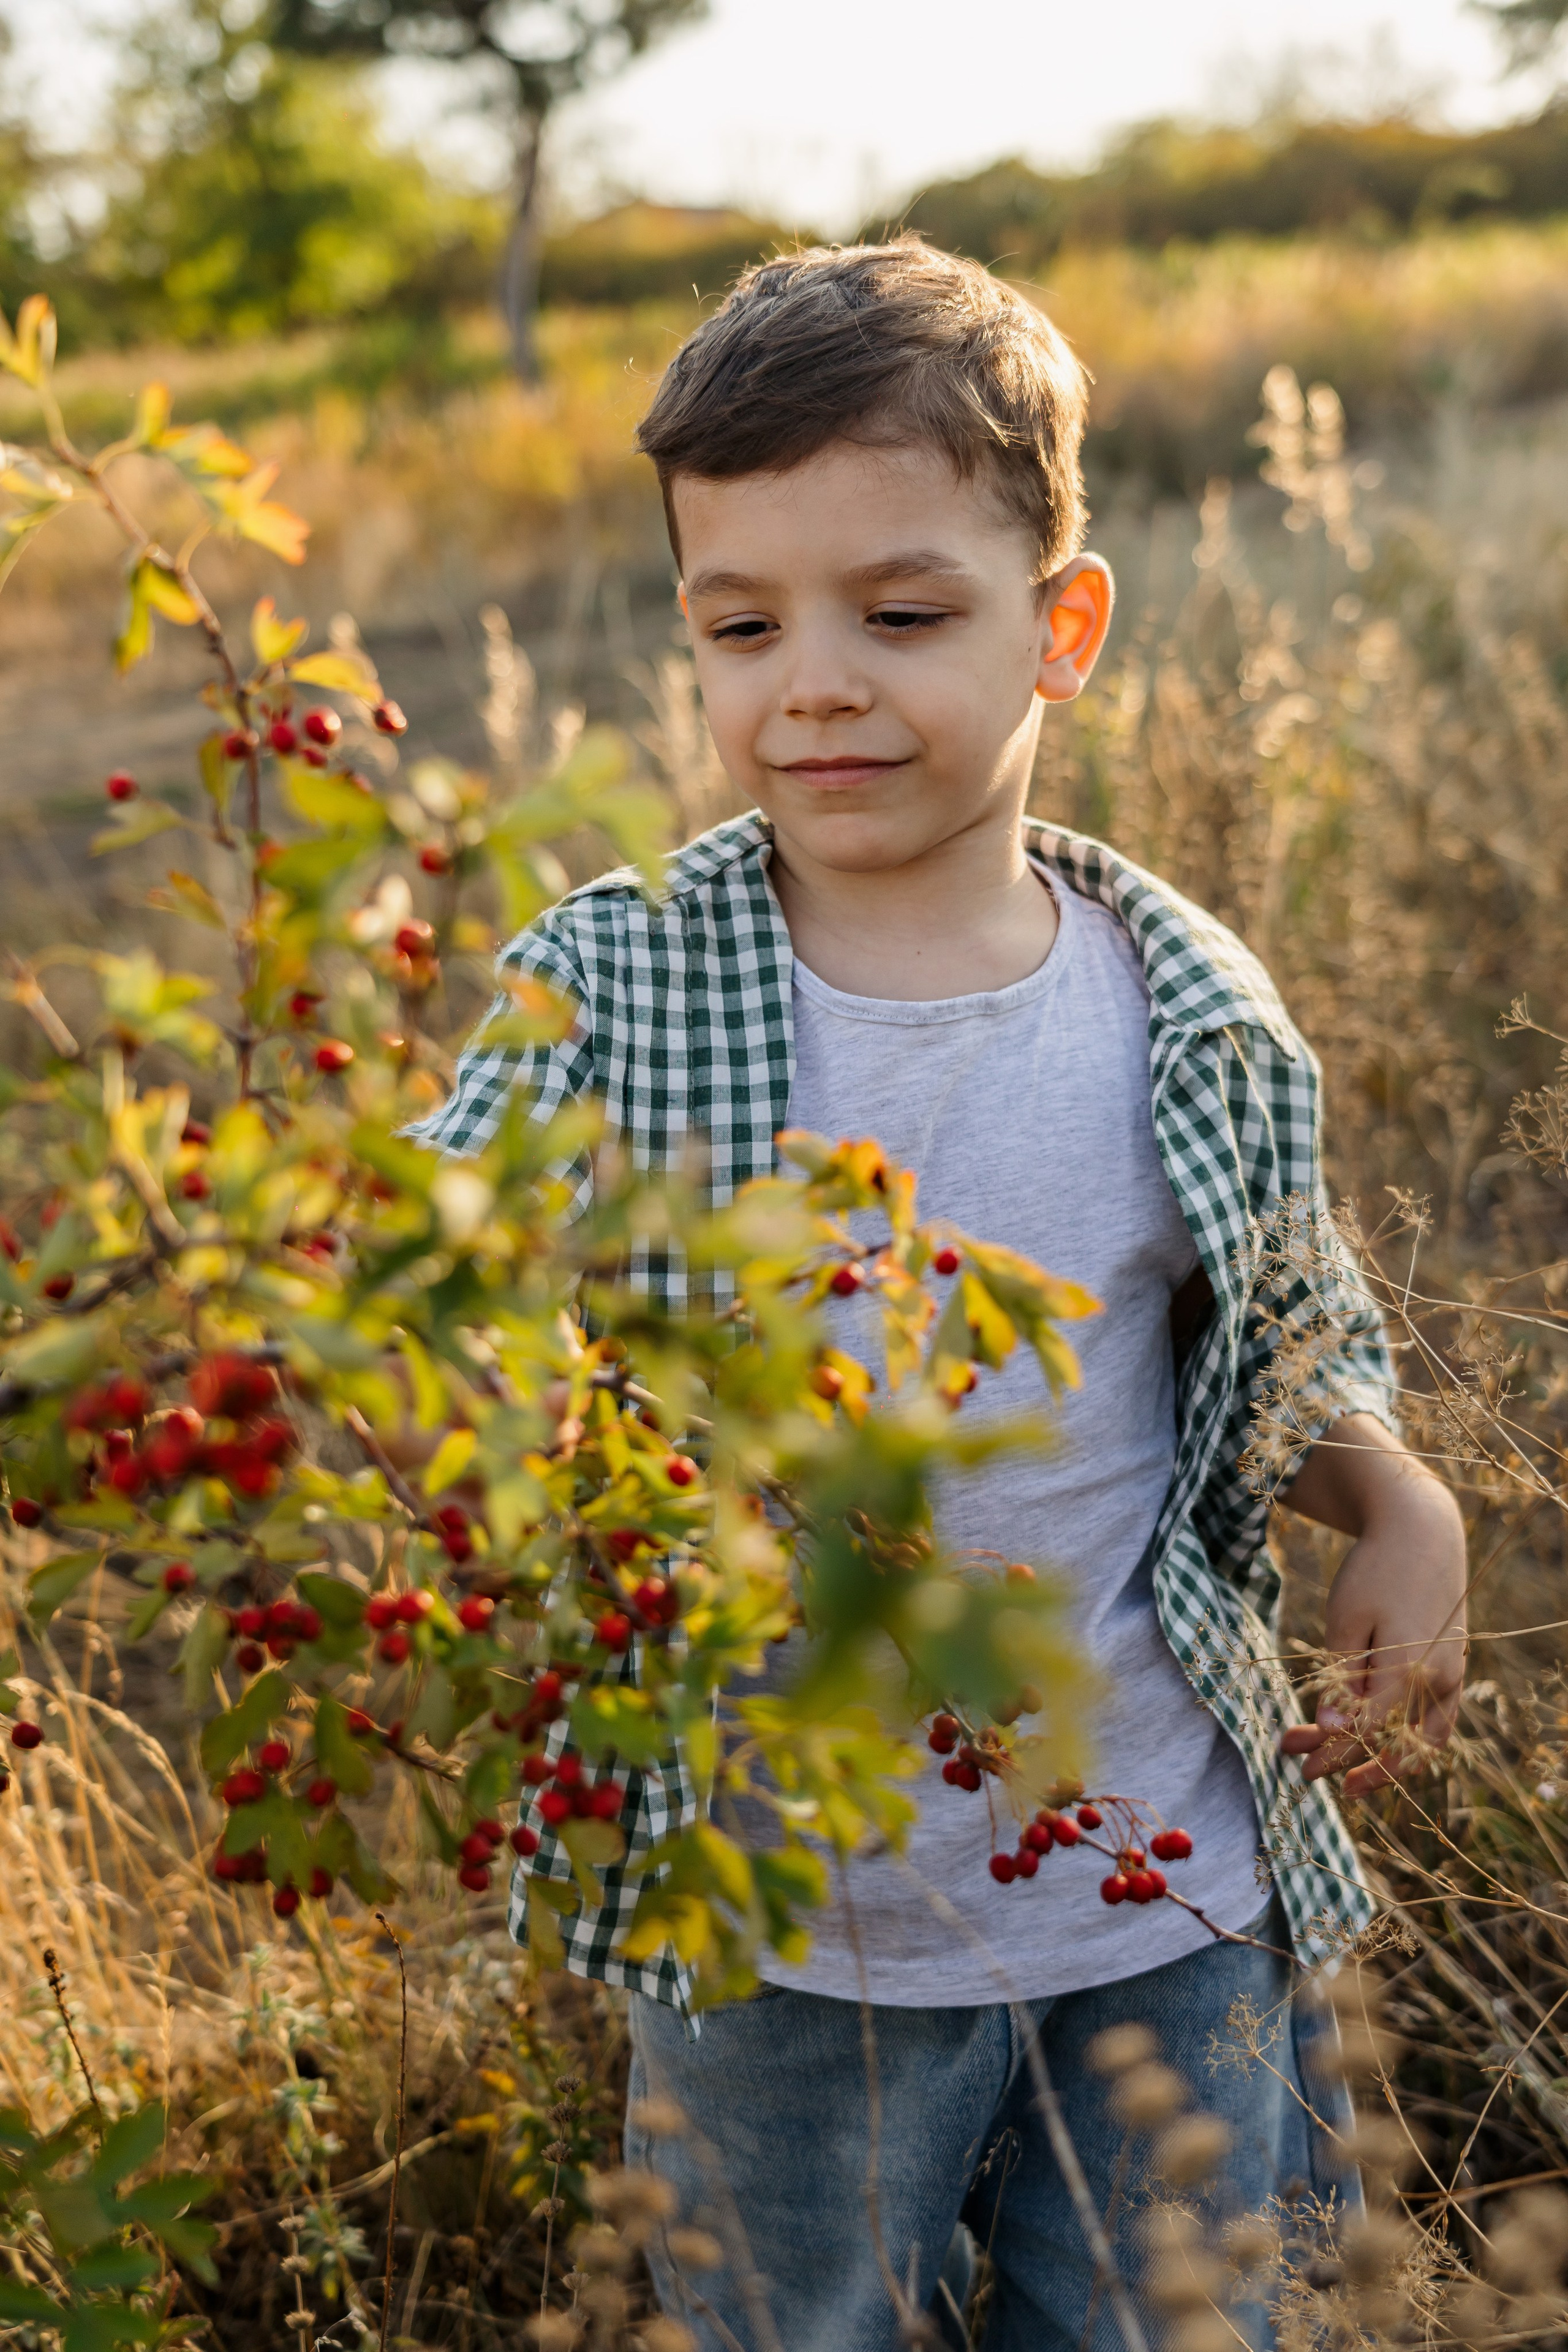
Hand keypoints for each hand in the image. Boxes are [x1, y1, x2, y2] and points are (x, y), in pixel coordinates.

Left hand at [1277, 1417, 1467, 1796]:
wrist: (1421, 1532)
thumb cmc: (1376, 1571)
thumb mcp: (1347, 1621)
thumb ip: (1343, 1680)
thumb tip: (1335, 1732)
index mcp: (1410, 1669)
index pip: (1368, 1729)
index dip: (1333, 1751)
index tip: (1300, 1765)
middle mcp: (1440, 1679)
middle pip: (1397, 1742)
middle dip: (1353, 1764)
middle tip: (1309, 1774)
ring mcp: (1453, 1675)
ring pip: (1424, 1740)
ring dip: (1384, 1759)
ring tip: (1347, 1772)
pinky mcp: (1454, 1668)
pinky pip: (1435, 1720)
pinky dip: (1407, 1737)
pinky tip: (1372, 1736)